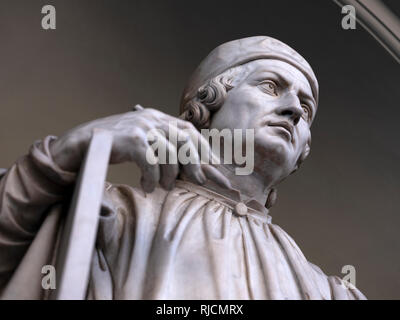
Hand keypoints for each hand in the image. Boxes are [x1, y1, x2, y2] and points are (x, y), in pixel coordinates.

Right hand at [49, 105, 230, 192]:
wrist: (82, 143)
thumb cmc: (114, 145)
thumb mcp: (141, 140)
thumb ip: (161, 145)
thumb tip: (184, 165)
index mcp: (156, 117)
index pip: (187, 129)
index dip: (203, 147)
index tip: (215, 164)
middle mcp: (151, 119)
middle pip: (184, 140)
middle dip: (195, 163)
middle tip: (200, 181)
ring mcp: (142, 128)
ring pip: (170, 154)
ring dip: (170, 175)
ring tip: (165, 188)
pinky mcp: (132, 140)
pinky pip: (152, 163)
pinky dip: (151, 178)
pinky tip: (145, 187)